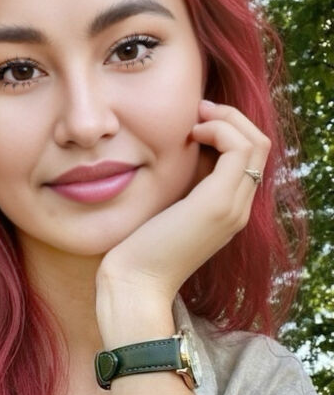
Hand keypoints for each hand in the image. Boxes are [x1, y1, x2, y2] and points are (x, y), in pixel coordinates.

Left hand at [95, 100, 270, 341]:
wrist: (135, 284)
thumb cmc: (139, 249)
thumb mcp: (166, 208)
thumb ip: (182, 184)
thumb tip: (183, 148)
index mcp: (228, 210)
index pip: (248, 157)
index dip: (228, 130)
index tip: (194, 122)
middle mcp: (239, 208)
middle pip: (258, 145)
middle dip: (231, 117)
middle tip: (197, 110)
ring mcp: (233, 206)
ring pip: (255, 142)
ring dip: (226, 119)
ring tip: (194, 120)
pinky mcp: (218, 203)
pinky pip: (238, 148)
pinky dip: (219, 129)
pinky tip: (190, 134)